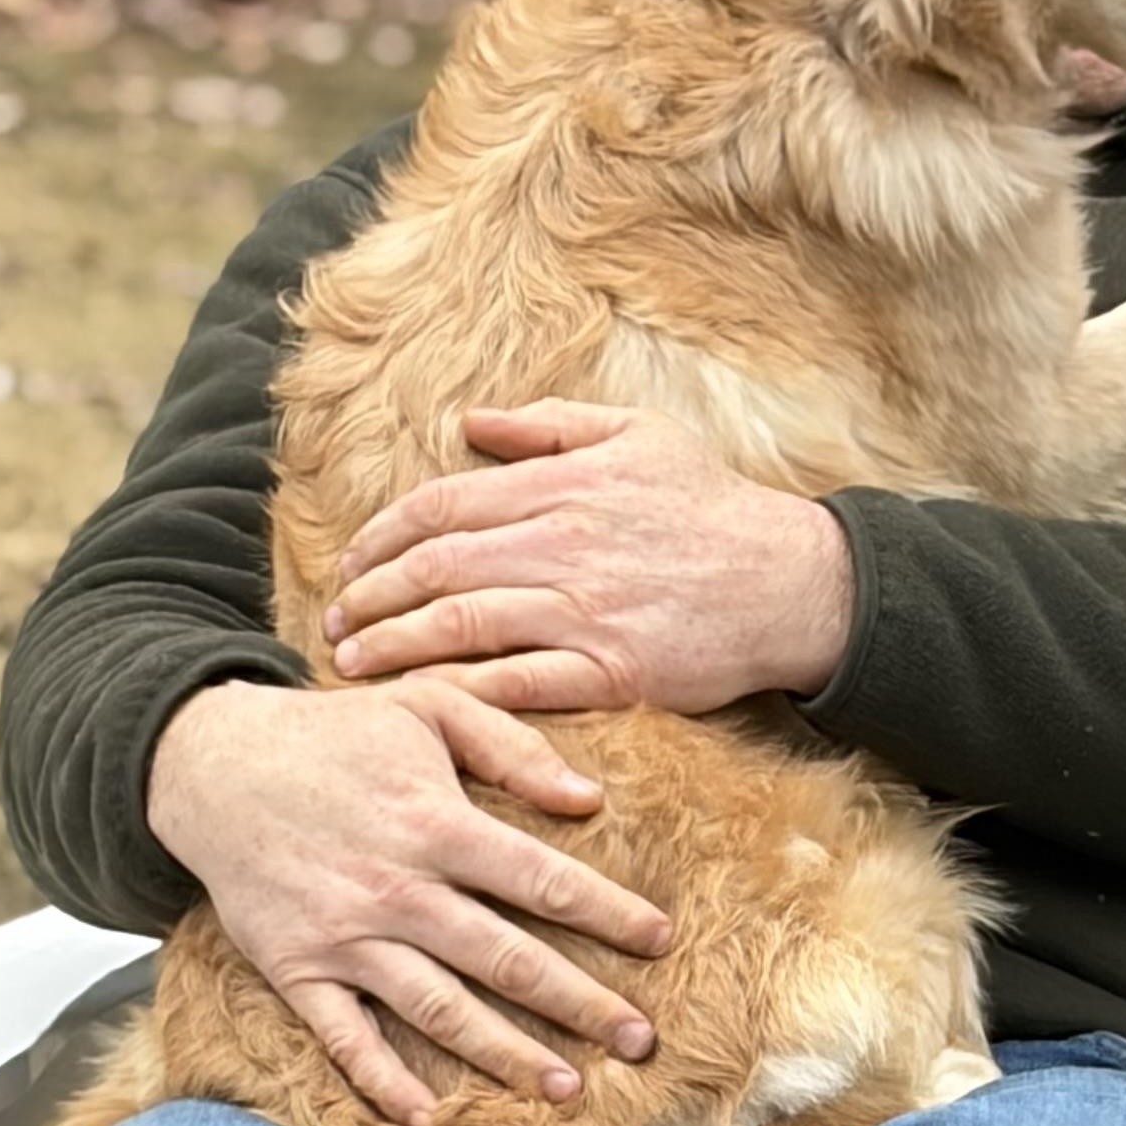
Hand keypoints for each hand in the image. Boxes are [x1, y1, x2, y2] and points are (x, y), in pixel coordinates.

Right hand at [146, 676, 671, 1125]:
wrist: (211, 764)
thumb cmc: (331, 733)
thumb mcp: (426, 705)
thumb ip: (511, 744)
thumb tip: (588, 799)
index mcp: (437, 824)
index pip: (542, 881)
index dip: (609, 913)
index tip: (660, 941)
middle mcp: (398, 890)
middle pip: (507, 960)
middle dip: (581, 1004)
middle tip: (639, 1043)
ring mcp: (346, 937)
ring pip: (438, 1010)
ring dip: (504, 1054)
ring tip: (563, 1088)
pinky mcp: (297, 969)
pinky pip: (344, 1037)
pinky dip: (382, 1080)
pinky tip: (427, 1115)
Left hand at [321, 402, 854, 714]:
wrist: (792, 581)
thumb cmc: (713, 506)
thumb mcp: (638, 436)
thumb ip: (548, 428)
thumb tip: (471, 422)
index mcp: (561, 486)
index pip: (441, 505)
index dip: (382, 537)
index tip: (351, 564)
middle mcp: (562, 544)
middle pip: (436, 567)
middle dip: (371, 597)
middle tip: (333, 623)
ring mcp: (584, 610)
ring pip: (461, 625)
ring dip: (396, 647)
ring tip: (353, 666)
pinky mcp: (610, 670)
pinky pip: (516, 683)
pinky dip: (461, 693)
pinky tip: (421, 703)